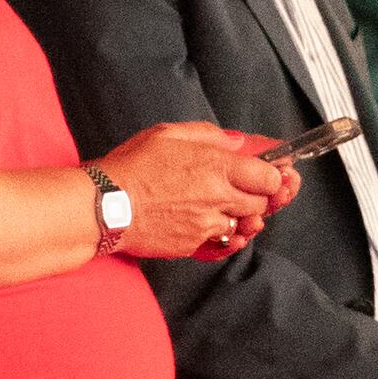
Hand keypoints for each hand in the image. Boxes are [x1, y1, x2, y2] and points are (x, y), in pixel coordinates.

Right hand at [95, 119, 299, 258]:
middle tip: (250, 190)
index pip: (268, 177)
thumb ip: (209, 136)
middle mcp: (217, 198)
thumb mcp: (169, 134)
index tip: (270, 174)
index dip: (273, 176)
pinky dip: (223, 236)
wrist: (104, 205)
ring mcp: (206, 225)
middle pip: (261, 205)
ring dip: (241, 217)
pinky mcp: (192, 245)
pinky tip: (216, 226)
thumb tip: (236, 143)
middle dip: (260, 198)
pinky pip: (221, 243)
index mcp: (216, 167)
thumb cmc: (132, 166)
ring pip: (243, 226)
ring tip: (227, 207)